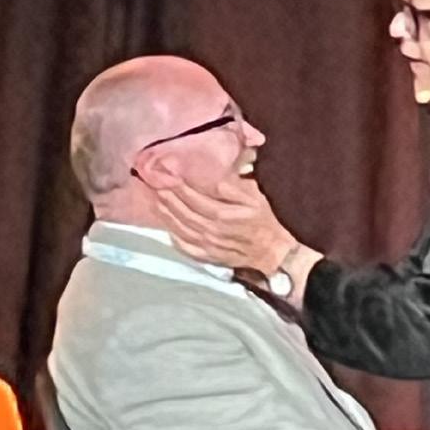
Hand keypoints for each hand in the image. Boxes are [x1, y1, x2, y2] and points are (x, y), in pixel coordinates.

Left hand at [156, 179, 298, 275]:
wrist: (276, 252)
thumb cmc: (268, 221)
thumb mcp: (257, 198)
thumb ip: (235, 186)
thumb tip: (215, 176)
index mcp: (222, 214)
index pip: (193, 197)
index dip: (177, 185)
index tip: (165, 172)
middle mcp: (211, 231)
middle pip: (182, 212)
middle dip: (167, 196)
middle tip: (153, 182)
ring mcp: (209, 246)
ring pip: (180, 228)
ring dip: (166, 214)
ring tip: (156, 199)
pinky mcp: (210, 257)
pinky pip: (186, 247)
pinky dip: (174, 237)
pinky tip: (168, 228)